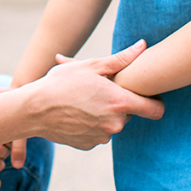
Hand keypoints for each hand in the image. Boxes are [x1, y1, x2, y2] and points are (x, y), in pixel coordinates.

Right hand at [26, 40, 163, 150]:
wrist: (33, 109)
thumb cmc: (61, 83)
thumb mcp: (91, 66)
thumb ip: (121, 59)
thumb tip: (143, 46)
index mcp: (120, 102)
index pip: (156, 110)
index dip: (155, 101)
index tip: (145, 94)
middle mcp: (115, 124)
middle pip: (129, 113)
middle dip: (118, 102)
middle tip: (98, 89)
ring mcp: (102, 136)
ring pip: (112, 122)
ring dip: (103, 112)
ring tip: (82, 99)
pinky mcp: (89, 145)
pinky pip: (97, 132)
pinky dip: (90, 123)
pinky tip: (74, 112)